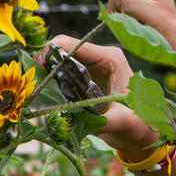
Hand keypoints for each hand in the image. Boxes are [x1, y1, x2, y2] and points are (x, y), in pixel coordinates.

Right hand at [40, 35, 157, 154]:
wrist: (141, 131)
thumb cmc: (139, 124)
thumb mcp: (125, 122)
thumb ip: (107, 122)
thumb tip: (84, 122)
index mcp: (111, 59)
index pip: (76, 45)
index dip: (53, 51)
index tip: (39, 67)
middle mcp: (101, 58)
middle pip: (65, 48)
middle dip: (47, 60)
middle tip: (34, 78)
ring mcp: (93, 66)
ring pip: (62, 58)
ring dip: (47, 69)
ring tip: (37, 84)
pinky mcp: (87, 77)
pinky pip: (64, 71)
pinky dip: (52, 77)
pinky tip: (45, 90)